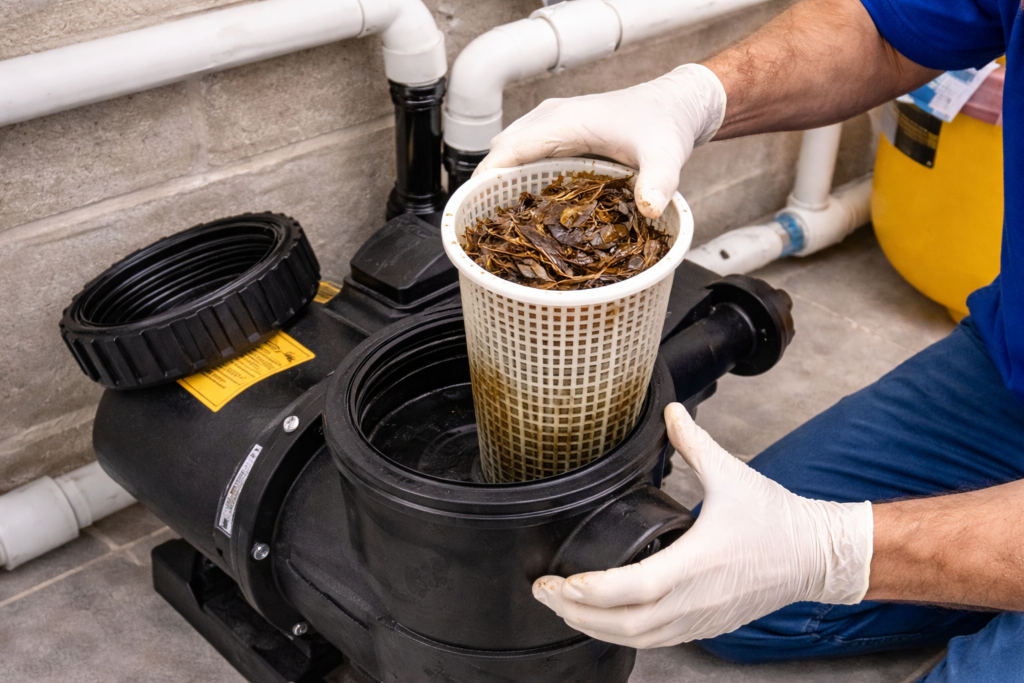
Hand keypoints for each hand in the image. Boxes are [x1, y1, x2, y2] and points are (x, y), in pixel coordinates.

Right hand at [475, 65, 726, 219]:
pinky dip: (517, 178)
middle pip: (501, 153)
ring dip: (502, 183)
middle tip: (490, 230)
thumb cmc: (666, 125)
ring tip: (503, 224)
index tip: (472, 211)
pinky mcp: (557, 136)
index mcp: (563, 122)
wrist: (675, 105)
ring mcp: (550, 126)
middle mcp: (549, 120)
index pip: (508, 150)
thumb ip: (659, 182)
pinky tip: (526, 209)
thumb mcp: (666, 156)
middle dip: (489, 188)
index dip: (486, 180)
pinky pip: (523, 156)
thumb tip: (651, 209)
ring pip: (509, 154)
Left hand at [533, 403, 872, 647]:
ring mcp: (701, 618)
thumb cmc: (778, 520)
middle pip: (623, 623)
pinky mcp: (707, 625)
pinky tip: (605, 622)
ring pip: (638, 639)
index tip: (559, 580)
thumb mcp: (731, 475)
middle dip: (576, 612)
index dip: (589, 590)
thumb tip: (670, 413)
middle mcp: (695, 599)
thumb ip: (694, 442)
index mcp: (696, 562)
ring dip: (595, 627)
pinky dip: (624, 635)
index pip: (631, 588)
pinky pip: (658, 641)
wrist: (817, 556)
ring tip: (565, 608)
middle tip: (544, 593)